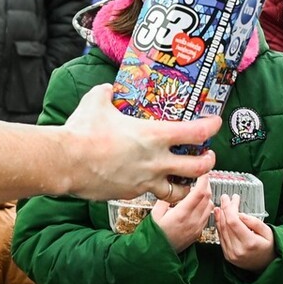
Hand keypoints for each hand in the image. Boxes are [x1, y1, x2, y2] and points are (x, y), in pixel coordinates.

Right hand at [65, 84, 218, 203]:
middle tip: (208, 156)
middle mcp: (156, 161)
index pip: (196, 133)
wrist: (67, 162)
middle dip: (208, 162)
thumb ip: (106, 95)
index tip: (215, 123)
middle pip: (198, 168)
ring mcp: (145, 181)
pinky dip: (155, 189)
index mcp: (154, 135)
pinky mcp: (130, 193)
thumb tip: (107, 89)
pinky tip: (149, 182)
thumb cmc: (83, 131)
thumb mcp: (96, 102)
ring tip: (189, 180)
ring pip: (179, 192)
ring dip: (188, 186)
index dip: (211, 127)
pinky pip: (150, 194)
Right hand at [152, 180, 212, 252]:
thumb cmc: (154, 235)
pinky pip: (207, 216)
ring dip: (207, 196)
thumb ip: (165, 199)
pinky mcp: (198, 232)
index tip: (202, 172)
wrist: (158, 255)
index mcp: (182, 214)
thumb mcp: (155, 214)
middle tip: (201, 178)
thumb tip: (172, 189)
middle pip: (207, 197)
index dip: (203, 179)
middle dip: (206, 185)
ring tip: (198, 191)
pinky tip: (197, 205)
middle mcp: (193, 220)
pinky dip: (205, 207)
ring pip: (210, 206)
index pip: (199, 192)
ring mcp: (197, 227)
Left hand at [214, 191, 275, 272]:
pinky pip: (221, 238)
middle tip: (225, 197)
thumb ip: (254, 222)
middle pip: (226, 225)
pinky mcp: (227, 256)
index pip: (234, 222)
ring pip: (221, 231)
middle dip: (225, 209)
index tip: (232, 198)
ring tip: (221, 205)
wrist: (267, 265)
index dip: (230, 208)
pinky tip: (220, 217)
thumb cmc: (269, 246)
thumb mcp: (267, 232)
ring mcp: (231, 254)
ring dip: (220, 216)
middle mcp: (238, 250)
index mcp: (250, 243)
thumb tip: (239, 214)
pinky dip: (219, 226)